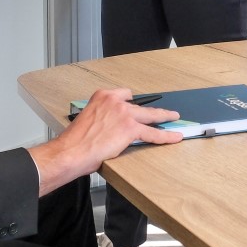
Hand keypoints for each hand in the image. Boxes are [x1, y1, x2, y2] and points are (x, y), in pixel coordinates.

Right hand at [32, 89, 183, 195]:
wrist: (72, 151)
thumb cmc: (75, 141)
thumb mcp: (87, 118)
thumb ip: (101, 116)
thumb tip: (109, 126)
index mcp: (102, 97)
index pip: (124, 94)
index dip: (131, 103)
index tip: (135, 106)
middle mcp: (115, 101)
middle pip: (140, 105)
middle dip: (152, 110)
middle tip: (163, 112)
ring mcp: (125, 114)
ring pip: (150, 115)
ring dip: (163, 117)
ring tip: (173, 117)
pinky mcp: (131, 129)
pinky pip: (153, 133)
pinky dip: (165, 136)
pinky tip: (174, 136)